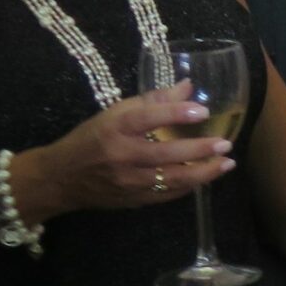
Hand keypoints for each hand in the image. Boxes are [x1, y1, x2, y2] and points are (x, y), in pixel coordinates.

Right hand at [8, 85, 232, 220]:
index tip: (203, 111)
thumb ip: (151, 102)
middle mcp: (120, 155)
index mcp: (113, 128)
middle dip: (199, 150)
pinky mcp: (132, 199)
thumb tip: (187, 87)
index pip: (145, 118)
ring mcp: (126, 181)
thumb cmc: (90, 139)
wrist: (59, 178)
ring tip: (227, 163)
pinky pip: (167, 194)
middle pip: (165, 153)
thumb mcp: (113, 114)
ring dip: (203, 172)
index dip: (175, 113)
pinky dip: (189, 185)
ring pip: (171, 179)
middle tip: (225, 144)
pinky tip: (206, 176)